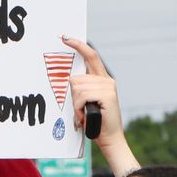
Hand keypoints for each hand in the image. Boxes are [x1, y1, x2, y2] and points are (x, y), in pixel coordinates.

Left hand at [62, 35, 135, 170]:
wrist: (110, 138)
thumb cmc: (96, 122)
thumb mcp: (87, 102)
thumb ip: (82, 88)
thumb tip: (68, 78)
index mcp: (103, 80)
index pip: (91, 56)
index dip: (79, 45)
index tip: (66, 38)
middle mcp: (107, 80)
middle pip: (77, 77)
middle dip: (73, 95)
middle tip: (79, 110)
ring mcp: (108, 87)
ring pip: (78, 87)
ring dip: (75, 104)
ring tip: (83, 114)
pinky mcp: (107, 94)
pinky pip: (82, 95)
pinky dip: (78, 107)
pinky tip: (85, 115)